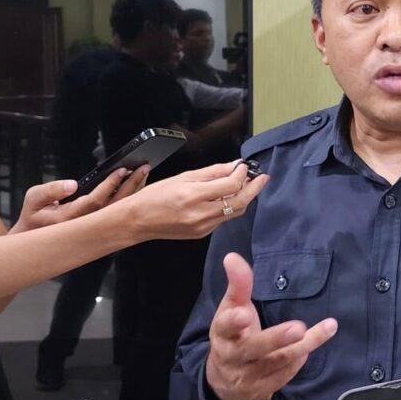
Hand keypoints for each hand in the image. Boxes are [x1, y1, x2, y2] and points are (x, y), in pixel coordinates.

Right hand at [9, 166, 149, 233]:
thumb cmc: (33, 217)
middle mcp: (85, 224)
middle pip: (115, 204)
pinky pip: (117, 212)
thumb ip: (51, 190)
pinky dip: (128, 198)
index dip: (110, 184)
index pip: (96, 199)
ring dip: (133, 190)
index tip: (121, 170)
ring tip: (143, 174)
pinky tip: (135, 186)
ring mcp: (93, 226)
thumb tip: (72, 184)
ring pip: (119, 209)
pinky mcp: (98, 227)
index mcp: (70, 217)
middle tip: (143, 168)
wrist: (33, 239)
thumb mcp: (34, 199)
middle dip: (131, 185)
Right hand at [121, 161, 268, 240]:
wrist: (138, 221)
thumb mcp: (183, 177)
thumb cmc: (155, 197)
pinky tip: (230, 197)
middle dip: (254, 188)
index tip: (244, 166)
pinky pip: (223, 219)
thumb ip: (212, 172)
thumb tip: (233, 166)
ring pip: (235, 212)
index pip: (231, 184)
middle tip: (262, 177)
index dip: (242, 173)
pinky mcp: (202, 234)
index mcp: (194, 196)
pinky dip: (231, 207)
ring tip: (249, 184)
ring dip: (245, 197)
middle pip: (240, 202)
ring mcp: (203, 226)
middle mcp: (200, 213)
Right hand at [205, 252, 337, 399]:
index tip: (243, 313)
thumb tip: (232, 256)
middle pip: (254, 349)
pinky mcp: (262, 389)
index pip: (225, 326)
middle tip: (298, 328)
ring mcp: (248, 376)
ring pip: (276, 362)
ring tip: (325, 329)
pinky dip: (298, 361)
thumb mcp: (231, 308)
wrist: (223, 379)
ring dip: (302, 347)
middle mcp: (233, 357)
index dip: (233, 321)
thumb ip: (238, 284)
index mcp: (223, 334)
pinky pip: (283, 375)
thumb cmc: (232, 334)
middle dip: (276, 339)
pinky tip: (312, 345)